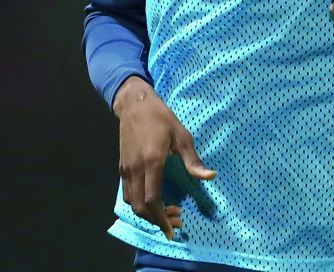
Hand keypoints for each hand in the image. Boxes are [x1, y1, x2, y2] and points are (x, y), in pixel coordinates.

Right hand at [114, 77, 215, 239]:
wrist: (135, 105)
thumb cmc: (162, 118)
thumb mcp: (183, 136)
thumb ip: (193, 160)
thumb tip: (210, 176)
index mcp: (152, 161)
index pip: (152, 200)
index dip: (161, 218)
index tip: (173, 228)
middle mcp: (136, 169)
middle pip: (140, 207)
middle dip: (157, 220)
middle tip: (176, 221)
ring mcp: (126, 170)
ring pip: (132, 202)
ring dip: (148, 213)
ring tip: (169, 212)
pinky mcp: (122, 168)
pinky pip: (128, 193)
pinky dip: (140, 203)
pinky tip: (155, 200)